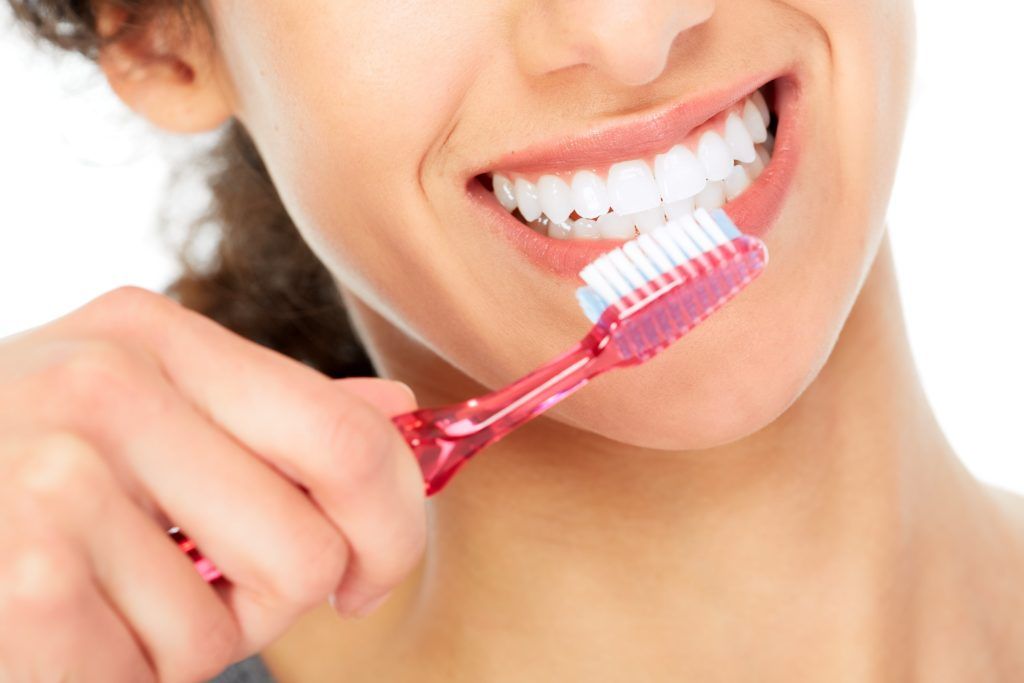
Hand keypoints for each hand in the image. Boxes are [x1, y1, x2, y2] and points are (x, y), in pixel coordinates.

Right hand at [0, 286, 426, 681]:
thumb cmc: (16, 465)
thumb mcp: (143, 406)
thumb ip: (272, 415)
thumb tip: (397, 410)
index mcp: (156, 335)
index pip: (349, 439)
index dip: (391, 526)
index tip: (366, 573)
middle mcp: (108, 386)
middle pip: (309, 549)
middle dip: (278, 600)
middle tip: (210, 591)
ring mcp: (53, 475)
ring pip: (226, 627)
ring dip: (181, 644)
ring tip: (106, 598)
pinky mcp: (21, 575)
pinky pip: (146, 671)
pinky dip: (115, 674)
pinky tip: (58, 627)